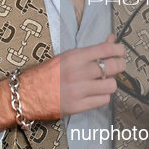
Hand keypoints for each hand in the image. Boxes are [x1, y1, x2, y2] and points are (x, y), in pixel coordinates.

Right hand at [0, 34, 125, 127]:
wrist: (26, 94)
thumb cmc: (44, 75)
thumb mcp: (65, 57)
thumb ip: (88, 52)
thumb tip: (111, 42)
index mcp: (73, 57)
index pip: (105, 50)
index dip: (119, 50)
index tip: (122, 51)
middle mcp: (78, 72)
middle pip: (113, 67)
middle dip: (120, 66)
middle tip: (118, 67)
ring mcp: (78, 90)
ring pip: (111, 86)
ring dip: (110, 84)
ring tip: (103, 83)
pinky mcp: (78, 106)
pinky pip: (103, 100)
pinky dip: (102, 97)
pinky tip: (96, 94)